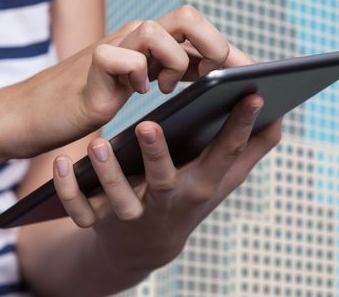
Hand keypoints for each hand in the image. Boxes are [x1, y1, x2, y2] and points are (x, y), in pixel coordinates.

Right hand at [0, 5, 235, 158]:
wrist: (35, 116)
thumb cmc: (91, 102)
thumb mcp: (143, 87)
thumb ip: (176, 77)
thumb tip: (221, 82)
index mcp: (152, 43)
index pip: (199, 32)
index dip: (228, 50)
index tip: (253, 75)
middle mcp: (135, 38)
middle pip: (186, 16)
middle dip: (213, 45)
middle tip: (218, 76)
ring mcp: (112, 49)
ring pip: (156, 28)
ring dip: (173, 60)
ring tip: (167, 87)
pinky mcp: (90, 68)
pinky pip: (118, 55)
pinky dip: (135, 73)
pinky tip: (137, 92)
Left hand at [52, 95, 281, 271]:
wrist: (147, 245)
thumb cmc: (190, 197)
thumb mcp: (224, 179)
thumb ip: (251, 148)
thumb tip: (280, 115)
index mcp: (202, 184)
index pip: (224, 154)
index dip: (241, 126)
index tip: (253, 93)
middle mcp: (168, 200)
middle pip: (164, 181)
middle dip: (157, 157)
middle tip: (149, 126)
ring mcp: (133, 213)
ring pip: (119, 198)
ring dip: (108, 174)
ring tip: (97, 145)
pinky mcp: (100, 220)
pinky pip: (80, 210)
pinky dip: (67, 191)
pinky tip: (58, 162)